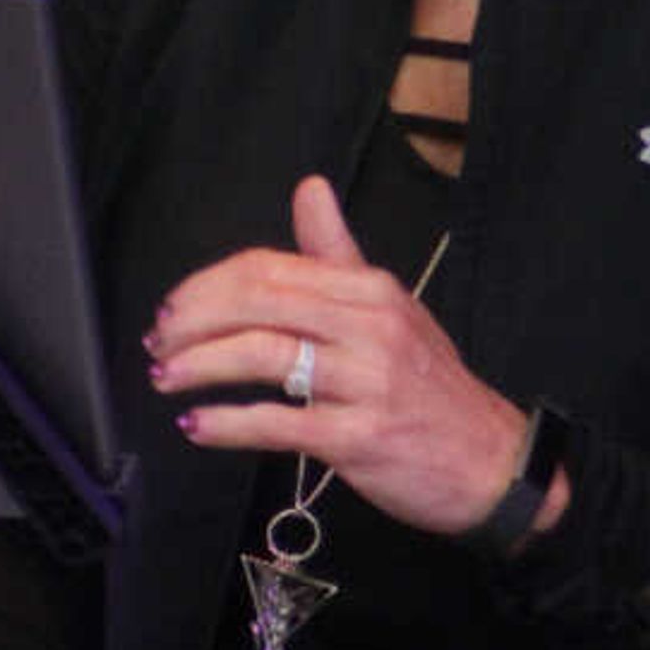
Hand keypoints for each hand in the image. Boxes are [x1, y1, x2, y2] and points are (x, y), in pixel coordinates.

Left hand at [145, 176, 532, 538]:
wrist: (489, 460)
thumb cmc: (431, 387)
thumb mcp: (390, 308)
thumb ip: (337, 252)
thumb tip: (309, 189)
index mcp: (368, 290)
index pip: (269, 267)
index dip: (208, 285)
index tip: (175, 306)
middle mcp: (369, 326)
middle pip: (258, 302)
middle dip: (193, 319)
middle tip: (159, 340)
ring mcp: (366, 382)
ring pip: (262, 356)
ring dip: (200, 366)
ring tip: (166, 377)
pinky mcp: (359, 438)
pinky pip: (279, 423)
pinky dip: (228, 424)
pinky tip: (198, 425)